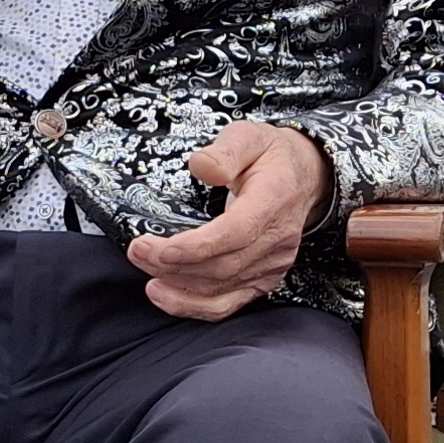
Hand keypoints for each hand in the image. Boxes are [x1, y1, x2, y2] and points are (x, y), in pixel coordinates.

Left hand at [122, 119, 332, 319]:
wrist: (304, 178)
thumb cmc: (271, 156)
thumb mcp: (249, 136)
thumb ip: (225, 150)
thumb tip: (201, 167)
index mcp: (274, 200)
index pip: (237, 232)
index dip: (198, 246)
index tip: (162, 247)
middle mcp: (277, 238)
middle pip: (223, 264)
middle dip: (174, 264)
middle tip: (138, 251)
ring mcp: (272, 263)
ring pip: (221, 287)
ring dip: (178, 284)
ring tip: (145, 269)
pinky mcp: (264, 278)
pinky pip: (229, 303)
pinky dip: (194, 306)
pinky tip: (165, 296)